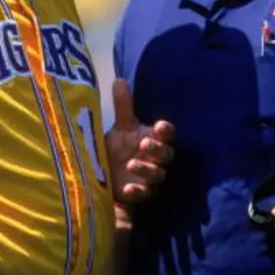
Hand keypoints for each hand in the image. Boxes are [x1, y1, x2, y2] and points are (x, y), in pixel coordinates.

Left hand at [105, 78, 174, 202]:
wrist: (106, 174)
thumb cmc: (119, 148)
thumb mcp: (121, 127)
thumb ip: (123, 106)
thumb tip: (119, 80)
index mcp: (154, 140)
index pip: (168, 134)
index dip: (166, 131)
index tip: (159, 125)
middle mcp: (156, 159)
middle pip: (167, 155)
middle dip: (158, 149)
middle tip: (145, 142)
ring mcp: (149, 178)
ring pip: (157, 175)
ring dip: (147, 169)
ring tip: (131, 163)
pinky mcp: (140, 194)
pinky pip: (144, 194)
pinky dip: (138, 191)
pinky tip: (128, 187)